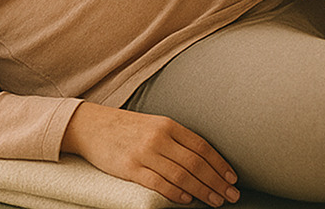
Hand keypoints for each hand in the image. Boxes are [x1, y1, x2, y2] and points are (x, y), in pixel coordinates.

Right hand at [61, 102, 238, 206]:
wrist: (92, 126)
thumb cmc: (127, 127)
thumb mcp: (154, 124)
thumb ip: (176, 139)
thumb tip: (203, 161)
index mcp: (167, 124)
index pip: (201, 145)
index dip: (219, 163)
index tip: (232, 178)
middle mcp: (158, 137)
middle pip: (195, 163)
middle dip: (216, 181)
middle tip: (231, 196)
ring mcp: (144, 153)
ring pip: (181, 175)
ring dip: (201, 191)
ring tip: (215, 201)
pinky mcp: (130, 168)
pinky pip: (158, 184)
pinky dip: (175, 194)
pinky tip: (187, 201)